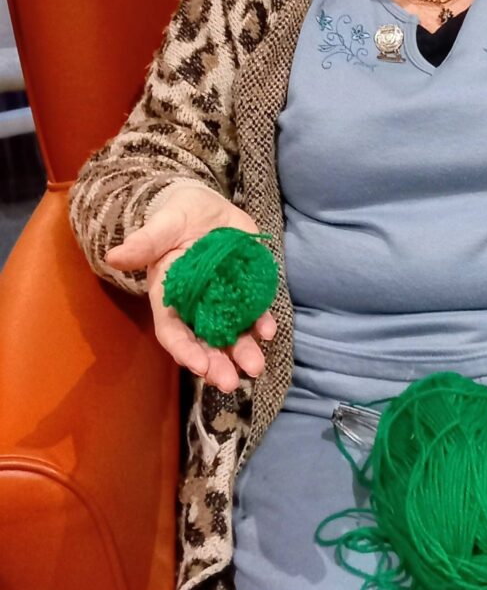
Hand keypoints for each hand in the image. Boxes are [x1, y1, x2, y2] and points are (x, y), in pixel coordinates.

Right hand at [106, 183, 276, 392]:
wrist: (205, 206)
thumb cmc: (175, 217)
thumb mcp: (161, 226)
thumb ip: (144, 243)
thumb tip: (114, 256)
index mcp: (169, 296)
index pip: (172, 331)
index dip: (184, 350)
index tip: (199, 367)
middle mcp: (196, 306)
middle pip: (204, 341)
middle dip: (217, 364)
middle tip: (232, 382)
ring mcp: (223, 299)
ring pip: (232, 333)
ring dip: (243, 352)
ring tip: (255, 367)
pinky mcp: (245, 288)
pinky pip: (254, 311)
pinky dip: (261, 323)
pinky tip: (269, 330)